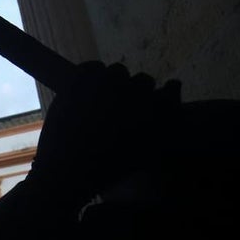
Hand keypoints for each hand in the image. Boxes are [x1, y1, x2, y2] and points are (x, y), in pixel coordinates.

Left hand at [32, 62, 181, 202]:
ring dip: (111, 84)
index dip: (157, 98)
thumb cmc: (108, 169)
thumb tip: (172, 88)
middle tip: (115, 113)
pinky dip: (89, 77)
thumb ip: (164, 124)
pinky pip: (90, 67)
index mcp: (159, 109)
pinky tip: (84, 95)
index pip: (171, 88)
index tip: (145, 107)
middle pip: (142, 80)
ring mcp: (108, 82)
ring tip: (98, 106)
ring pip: (116, 72)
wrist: (67, 172)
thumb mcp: (147, 153)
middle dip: (132, 94)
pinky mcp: (82, 79)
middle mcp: (138, 91)